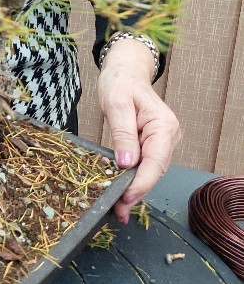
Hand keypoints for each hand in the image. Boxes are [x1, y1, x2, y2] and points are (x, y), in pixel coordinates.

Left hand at [97, 39, 180, 222]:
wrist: (124, 72)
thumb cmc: (120, 83)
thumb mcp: (116, 104)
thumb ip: (122, 134)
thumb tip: (126, 164)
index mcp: (163, 126)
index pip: (155, 162)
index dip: (141, 183)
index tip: (126, 198)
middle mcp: (168, 136)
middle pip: (154, 171)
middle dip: (137, 192)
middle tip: (117, 211)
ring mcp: (162, 142)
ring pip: (150, 172)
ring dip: (134, 190)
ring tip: (117, 209)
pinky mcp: (152, 145)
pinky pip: (145, 166)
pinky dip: (134, 180)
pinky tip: (122, 195)